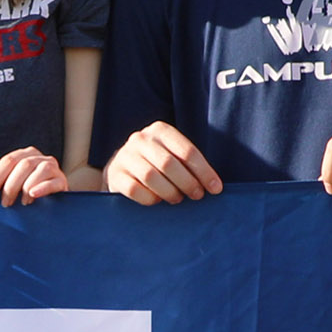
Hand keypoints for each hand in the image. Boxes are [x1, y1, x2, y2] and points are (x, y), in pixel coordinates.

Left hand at [0, 146, 67, 204]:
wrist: (54, 202)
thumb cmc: (26, 193)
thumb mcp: (7, 187)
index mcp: (23, 155)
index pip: (6, 162)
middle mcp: (38, 156)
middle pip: (21, 164)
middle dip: (9, 186)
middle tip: (4, 204)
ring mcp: (52, 166)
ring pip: (36, 169)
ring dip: (25, 187)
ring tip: (21, 204)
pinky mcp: (62, 180)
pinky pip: (52, 180)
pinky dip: (41, 188)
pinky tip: (33, 196)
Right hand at [104, 120, 223, 205]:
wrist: (121, 168)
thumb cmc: (156, 163)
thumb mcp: (172, 154)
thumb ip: (188, 163)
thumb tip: (213, 184)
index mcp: (160, 130)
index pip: (187, 151)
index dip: (204, 171)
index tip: (216, 188)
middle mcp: (141, 139)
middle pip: (169, 164)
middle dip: (188, 183)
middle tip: (197, 195)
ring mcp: (125, 156)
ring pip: (150, 176)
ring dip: (169, 192)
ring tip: (178, 199)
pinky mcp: (115, 174)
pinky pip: (134, 189)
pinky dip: (150, 198)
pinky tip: (157, 201)